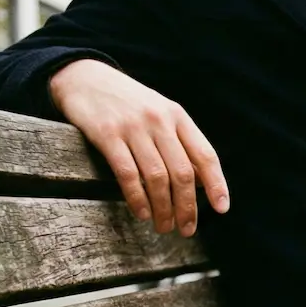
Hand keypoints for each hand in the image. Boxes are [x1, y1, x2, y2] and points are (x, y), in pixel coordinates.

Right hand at [49, 59, 228, 235]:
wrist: (84, 77)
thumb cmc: (128, 104)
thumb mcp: (160, 113)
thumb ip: (180, 143)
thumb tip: (202, 184)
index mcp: (178, 116)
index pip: (205, 155)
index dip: (216, 184)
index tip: (221, 209)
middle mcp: (159, 121)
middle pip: (182, 173)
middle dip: (187, 207)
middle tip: (186, 229)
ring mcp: (133, 127)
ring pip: (157, 178)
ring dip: (163, 209)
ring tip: (163, 227)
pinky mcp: (106, 134)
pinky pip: (128, 174)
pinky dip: (138, 198)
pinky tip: (142, 213)